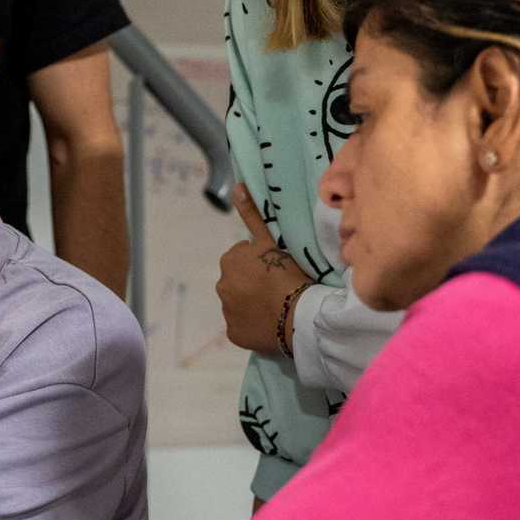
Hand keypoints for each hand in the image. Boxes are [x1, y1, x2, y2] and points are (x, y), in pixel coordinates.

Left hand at [217, 184, 313, 352]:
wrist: (297, 315)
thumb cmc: (288, 275)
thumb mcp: (271, 242)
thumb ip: (252, 216)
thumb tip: (237, 186)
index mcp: (229, 261)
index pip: (243, 258)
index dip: (261, 263)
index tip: (276, 269)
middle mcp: (221, 285)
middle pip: (238, 280)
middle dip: (252, 282)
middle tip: (276, 288)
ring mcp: (226, 311)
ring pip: (239, 303)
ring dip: (251, 303)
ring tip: (275, 306)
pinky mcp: (232, 333)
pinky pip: (241, 326)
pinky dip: (251, 324)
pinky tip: (268, 323)